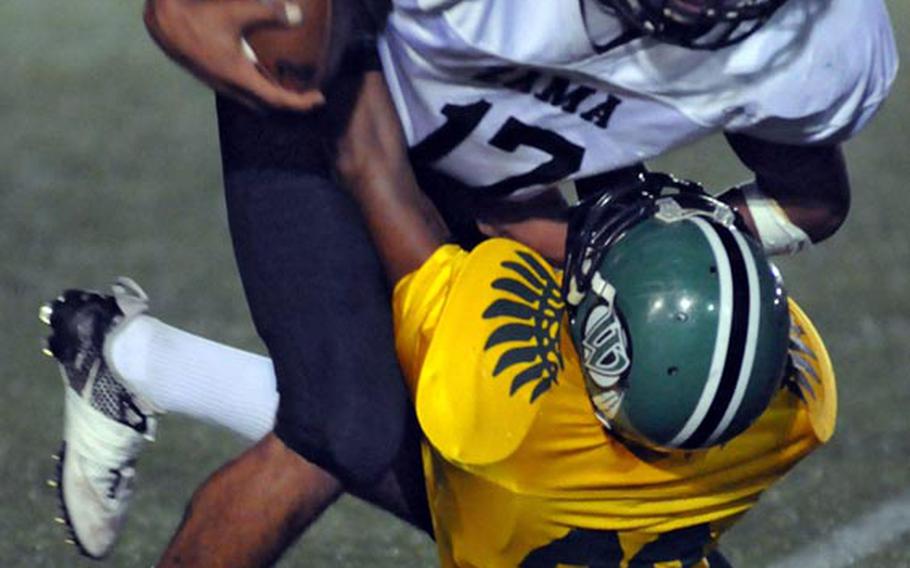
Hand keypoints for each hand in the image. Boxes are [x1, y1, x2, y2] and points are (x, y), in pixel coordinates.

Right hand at [144, 0, 324, 111]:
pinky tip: (269, 78)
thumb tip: (298, 15)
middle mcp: (231, 87)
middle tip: (311, 97)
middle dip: (292, 107)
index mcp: (239, 77)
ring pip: (255, 103)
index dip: (301, 104)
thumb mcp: (237, 11)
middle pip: (268, 109)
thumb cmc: (198, 16)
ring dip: (276, 101)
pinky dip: (262, 92)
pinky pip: (245, 94)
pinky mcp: (216, 80)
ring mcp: (221, 86)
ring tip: (295, 90)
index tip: (318, 98)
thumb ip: (270, 13)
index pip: (277, 101)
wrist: (163, 21)